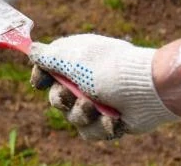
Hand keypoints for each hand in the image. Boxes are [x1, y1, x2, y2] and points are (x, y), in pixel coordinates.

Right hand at [29, 34, 178, 139]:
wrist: (149, 90)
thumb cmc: (110, 68)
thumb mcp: (74, 58)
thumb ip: (49, 56)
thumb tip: (31, 49)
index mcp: (76, 60)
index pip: (48, 69)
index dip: (41, 77)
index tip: (40, 81)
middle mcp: (85, 80)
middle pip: (56, 98)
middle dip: (61, 100)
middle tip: (72, 96)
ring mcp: (98, 101)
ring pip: (72, 118)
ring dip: (82, 114)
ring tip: (96, 108)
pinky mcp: (109, 120)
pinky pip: (91, 131)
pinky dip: (101, 126)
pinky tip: (114, 119)